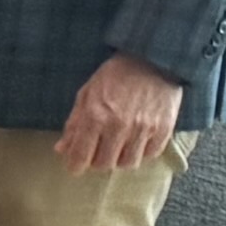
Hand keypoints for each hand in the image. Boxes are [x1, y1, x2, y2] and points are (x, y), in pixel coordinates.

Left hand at [65, 52, 185, 173]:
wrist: (152, 60)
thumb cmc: (114, 76)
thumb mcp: (86, 94)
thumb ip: (74, 124)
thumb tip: (62, 149)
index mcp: (95, 117)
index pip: (81, 156)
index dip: (75, 165)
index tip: (75, 166)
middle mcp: (119, 126)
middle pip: (104, 164)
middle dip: (97, 162)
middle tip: (97, 152)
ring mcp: (143, 129)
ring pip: (128, 163)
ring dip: (120, 159)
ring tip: (118, 147)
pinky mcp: (164, 129)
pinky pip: (150, 154)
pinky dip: (142, 152)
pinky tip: (137, 141)